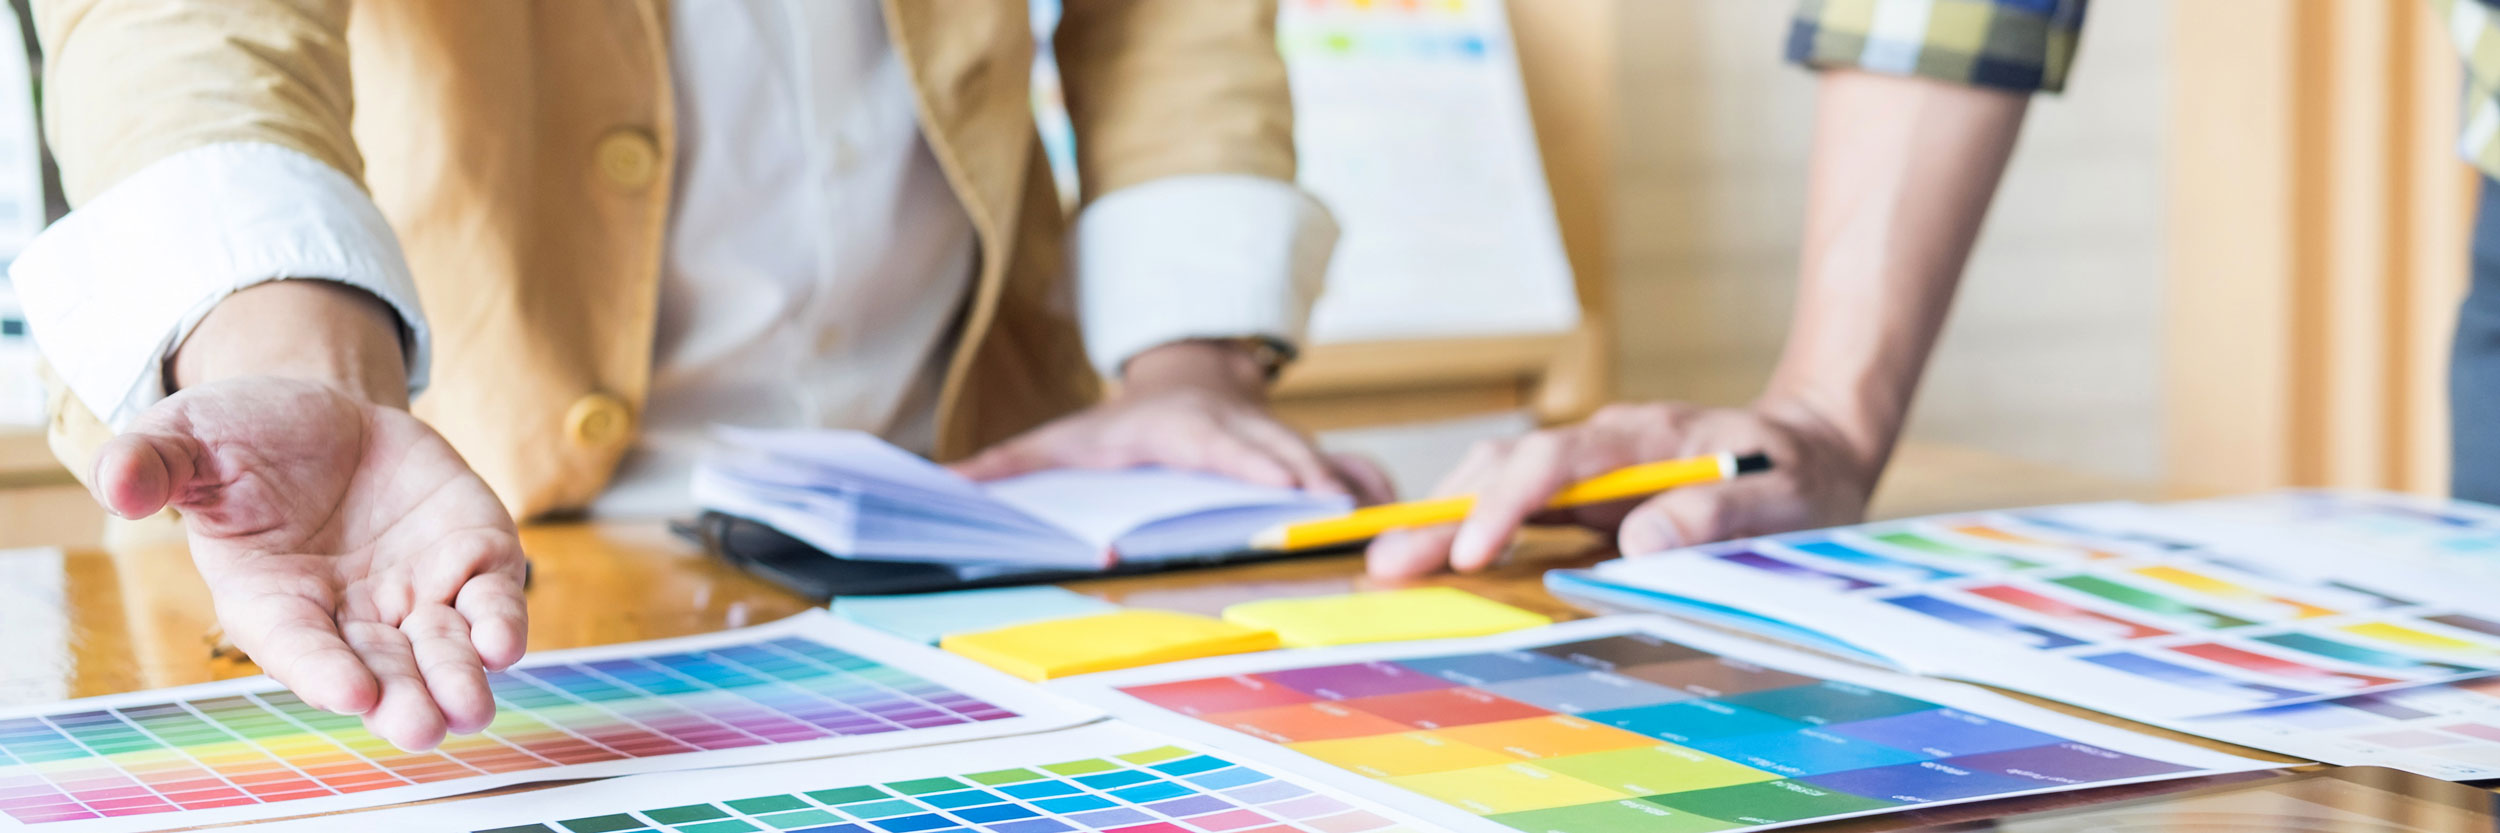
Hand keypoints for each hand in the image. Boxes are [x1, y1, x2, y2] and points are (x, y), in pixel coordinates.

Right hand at [94, 377, 525, 750]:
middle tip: (421, 726)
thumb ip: (154, 463)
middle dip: (402, 698)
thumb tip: (114, 483)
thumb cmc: (244, 437)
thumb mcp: (188, 438)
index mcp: (271, 599)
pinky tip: (505, 641)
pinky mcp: (469, 557)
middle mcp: (348, 613)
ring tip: (471, 707)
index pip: (298, 647)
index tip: (353, 695)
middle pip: (379, 669)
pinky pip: (490, 597)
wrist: (326, 414)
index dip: (324, 672)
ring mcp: (413, 591)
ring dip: (458, 677)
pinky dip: (500, 620)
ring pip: (440, 649)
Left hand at [950, 341, 1393, 503]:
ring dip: (1356, 498)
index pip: (1226, 448)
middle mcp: (1245, 432)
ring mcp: (1284, 441)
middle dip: (1318, 490)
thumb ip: (1010, 464)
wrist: (1189, 377)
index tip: (1287, 493)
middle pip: (1288, 459)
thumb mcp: (1062, 439)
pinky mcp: (1312, 453)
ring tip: (1386, 536)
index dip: (1258, 467)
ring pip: (1330, 464)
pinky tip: (1400, 529)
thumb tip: (947, 486)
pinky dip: (1378, 497)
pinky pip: (1357, 472)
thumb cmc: (1120, 426)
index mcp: (1187, 430)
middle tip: (1345, 528)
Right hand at [1364, 400, 1879, 578]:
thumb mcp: (1781, 497)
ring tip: (1388, 564)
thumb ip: (1715, 514)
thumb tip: (1638, 537)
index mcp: (1642, 436)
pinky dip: (1467, 523)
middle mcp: (1602, 442)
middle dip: (1441, 513)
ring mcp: (1590, 463)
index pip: (1552, 460)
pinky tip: (1433, 556)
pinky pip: (1514, 498)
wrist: (1812, 445)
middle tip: (1384, 564)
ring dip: (1441, 516)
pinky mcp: (1586, 488)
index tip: (1468, 553)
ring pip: (1496, 473)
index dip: (1505, 503)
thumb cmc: (1799, 474)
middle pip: (1503, 462)